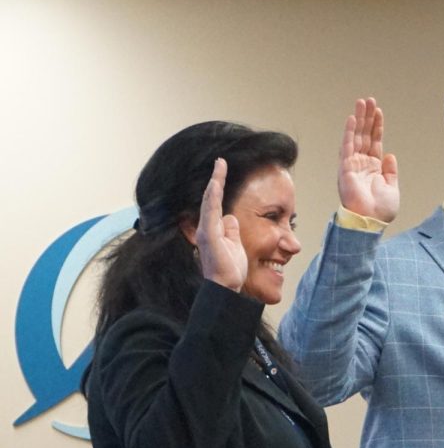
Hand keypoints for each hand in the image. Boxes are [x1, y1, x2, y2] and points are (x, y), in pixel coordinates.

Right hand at [195, 158, 246, 291]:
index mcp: (213, 229)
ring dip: (215, 183)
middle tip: (221, 161)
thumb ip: (231, 229)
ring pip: (209, 202)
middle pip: (210, 198)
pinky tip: (215, 186)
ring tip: (220, 166)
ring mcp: (206, 231)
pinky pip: (210, 214)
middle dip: (216, 178)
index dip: (219, 185)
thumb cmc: (230, 268)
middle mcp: (206, 227)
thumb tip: (231, 217)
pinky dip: (212, 199)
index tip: (223, 168)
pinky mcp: (209, 237)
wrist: (226, 286)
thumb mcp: (234, 243)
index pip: (215, 202)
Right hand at [338, 97, 399, 221]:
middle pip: (364, 135)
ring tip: (361, 103)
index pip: (374, 142)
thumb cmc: (380, 210)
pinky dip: (350, 132)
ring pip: (356, 137)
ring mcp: (353, 164)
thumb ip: (390, 171)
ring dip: (359, 119)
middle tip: (368, 100)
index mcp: (373, 168)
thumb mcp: (392, 188)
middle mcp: (361, 164)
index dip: (376, 127)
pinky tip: (353, 119)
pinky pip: (347, 146)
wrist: (370, 221)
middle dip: (367, 117)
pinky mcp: (346, 168)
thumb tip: (389, 154)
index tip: (378, 112)